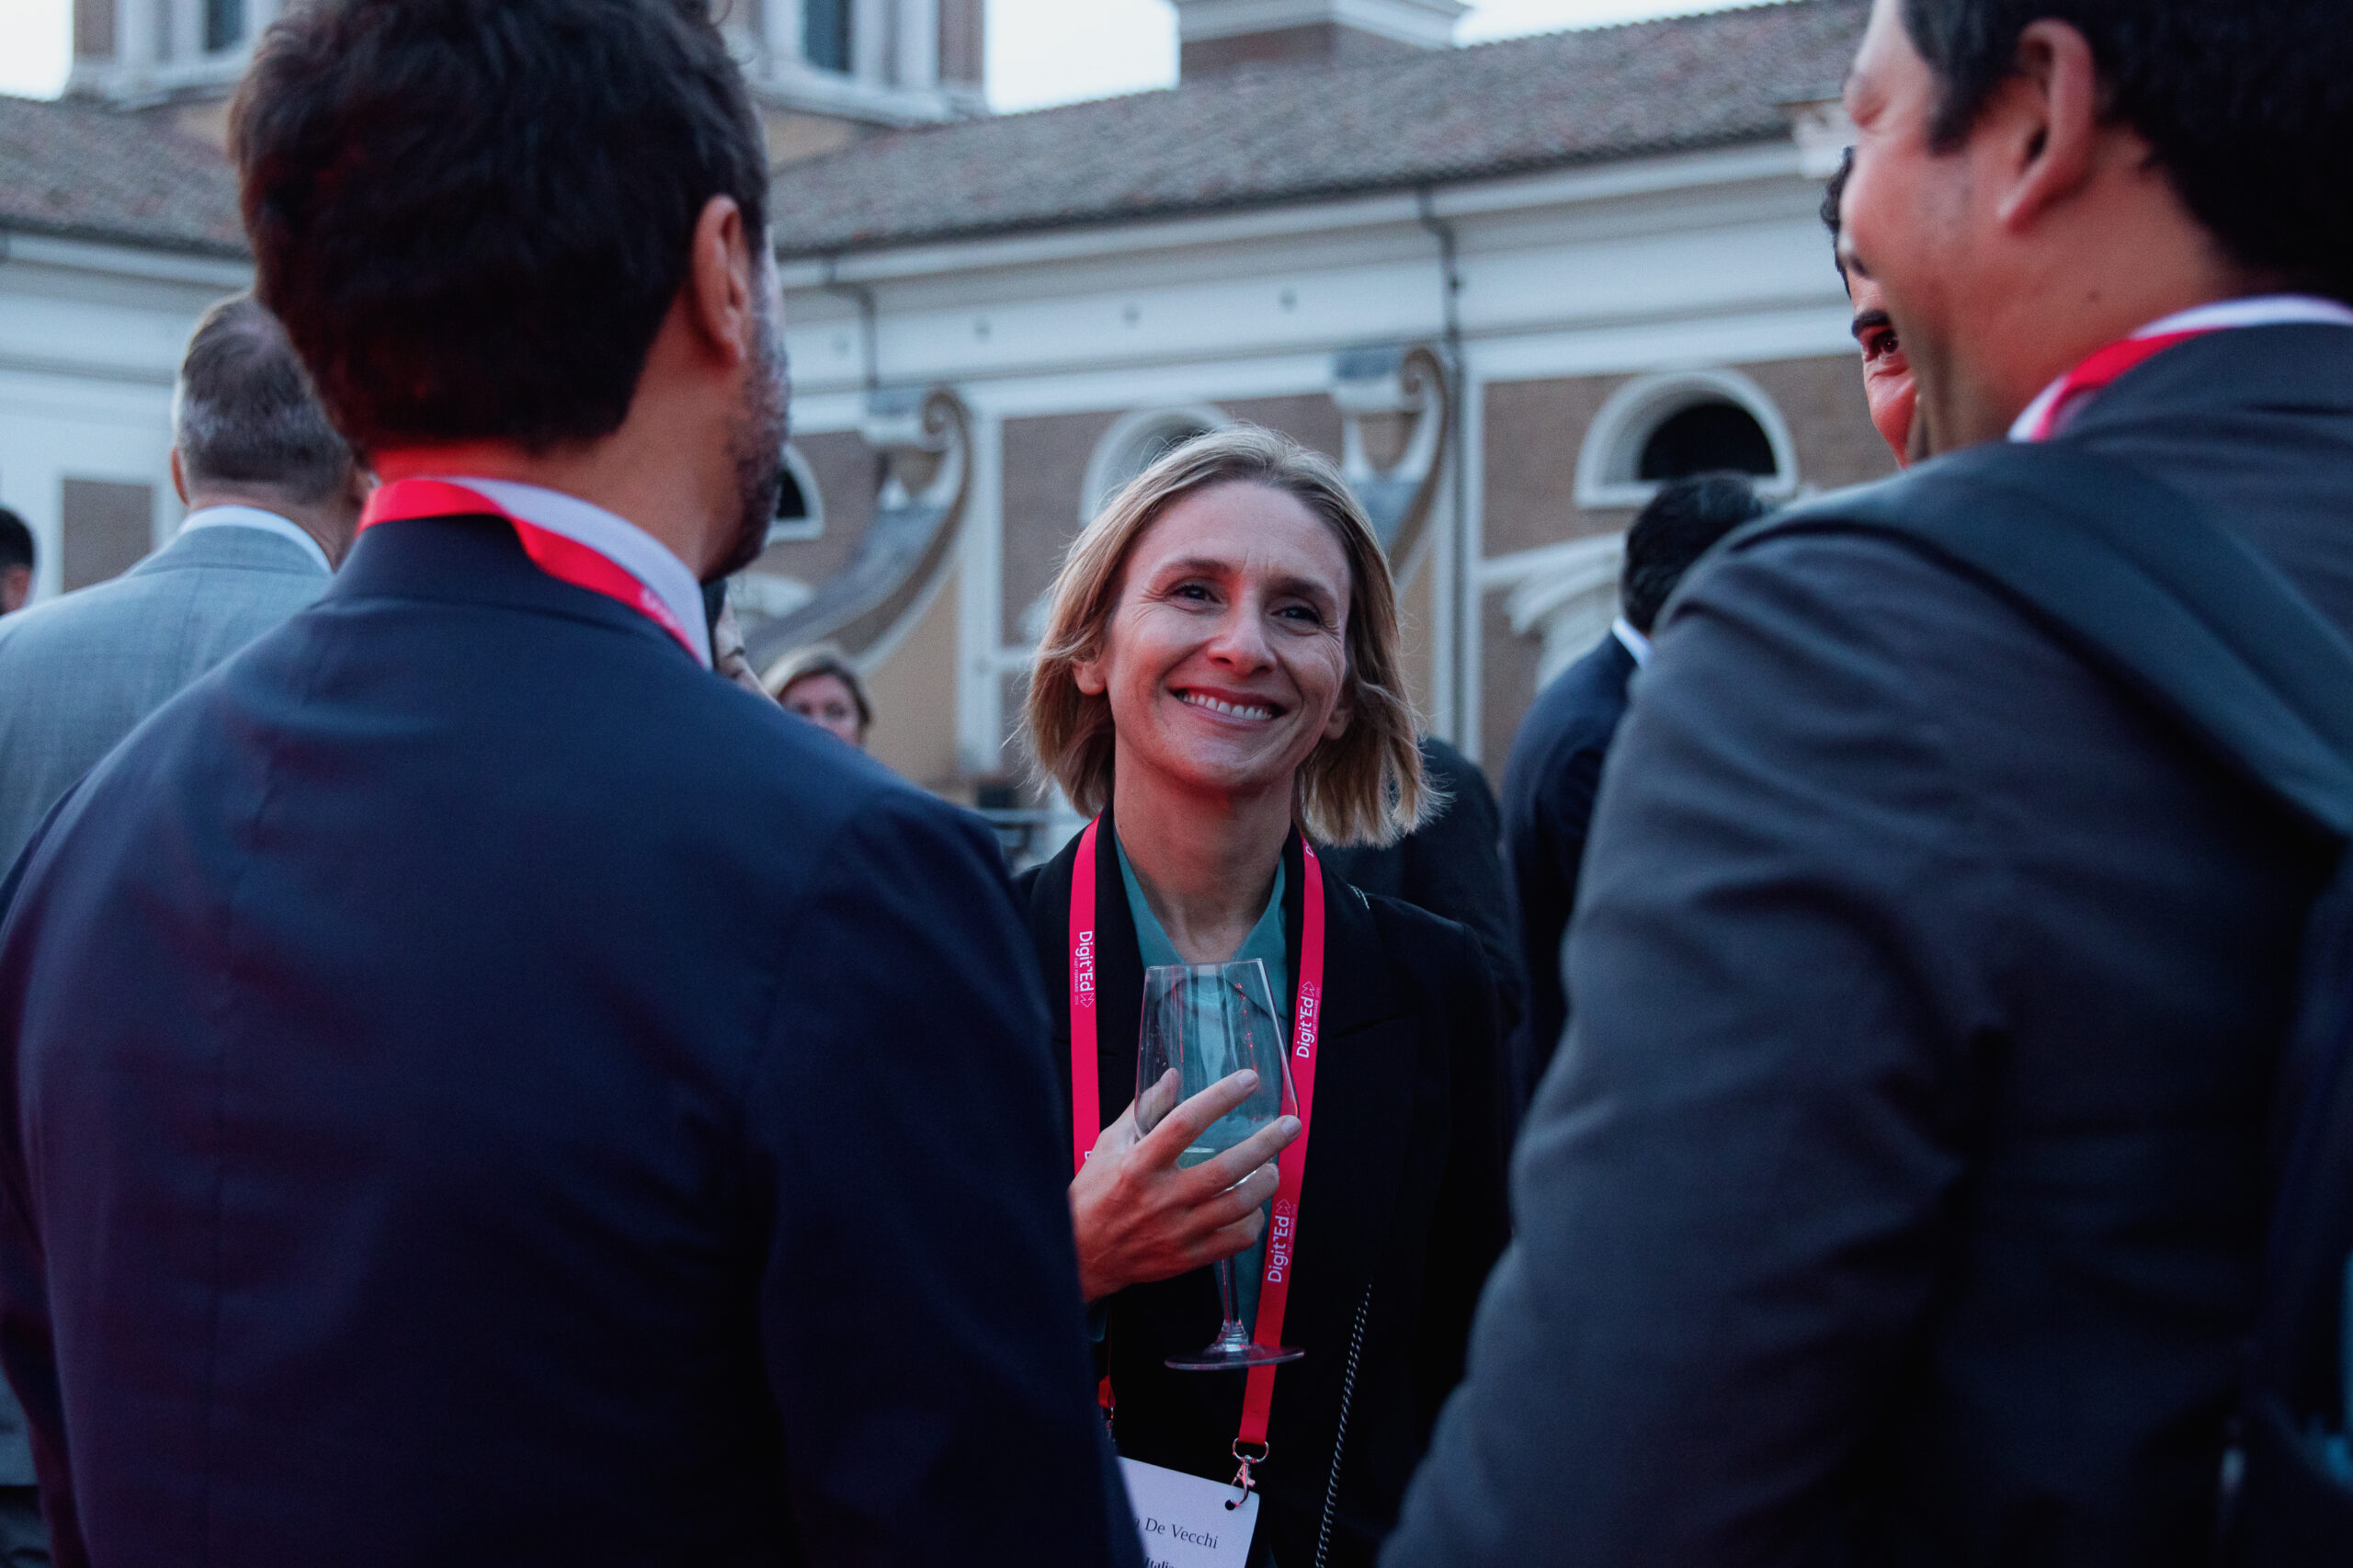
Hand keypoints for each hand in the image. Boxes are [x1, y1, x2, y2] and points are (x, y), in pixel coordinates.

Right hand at [1070, 1069, 1300, 1303]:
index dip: (1220, 1098)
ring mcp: (1176, 1232)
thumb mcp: (1110, 1144)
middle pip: (1225, 1169)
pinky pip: (1235, 1241)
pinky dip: (1253, 1222)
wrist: (1082, 1254)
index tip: (1248, 1081)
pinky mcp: (1187, 1258)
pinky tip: (1254, 1207)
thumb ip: (1145, 1110)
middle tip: (1290, 1125)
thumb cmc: (1095, 1193)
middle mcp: (1160, 1198)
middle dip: (1265, 1144)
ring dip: (1266, 1183)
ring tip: (1275, 1167)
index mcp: (1138, 1165)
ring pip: (1237, 1206)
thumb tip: (1173, 1076)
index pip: (1185, 1123)